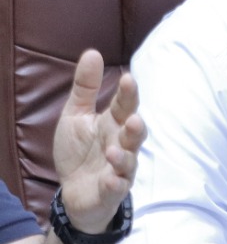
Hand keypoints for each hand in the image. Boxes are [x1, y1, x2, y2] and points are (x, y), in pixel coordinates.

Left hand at [53, 50, 145, 232]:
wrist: (74, 191)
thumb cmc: (80, 151)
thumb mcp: (76, 115)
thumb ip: (85, 87)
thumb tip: (92, 52)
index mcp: (113, 124)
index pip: (125, 106)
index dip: (128, 94)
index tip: (128, 79)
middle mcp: (121, 144)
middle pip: (134, 134)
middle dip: (136, 128)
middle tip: (133, 119)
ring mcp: (119, 168)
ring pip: (129, 161)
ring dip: (125, 156)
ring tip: (115, 151)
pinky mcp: (111, 190)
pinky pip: (117, 187)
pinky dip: (116, 183)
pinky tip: (111, 178)